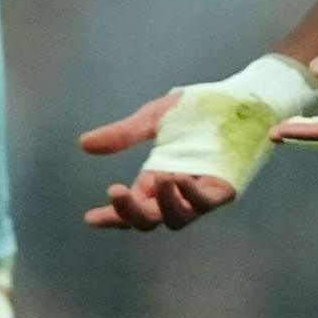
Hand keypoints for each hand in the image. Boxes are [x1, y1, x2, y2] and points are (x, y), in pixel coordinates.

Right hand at [78, 91, 238, 230]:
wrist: (234, 97)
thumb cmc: (195, 110)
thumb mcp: (152, 118)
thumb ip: (122, 134)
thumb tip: (83, 144)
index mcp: (154, 180)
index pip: (130, 208)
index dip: (111, 217)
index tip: (90, 218)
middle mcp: (175, 193)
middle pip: (149, 220)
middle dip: (131, 212)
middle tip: (116, 191)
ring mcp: (199, 194)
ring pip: (178, 218)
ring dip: (165, 204)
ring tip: (160, 179)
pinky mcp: (223, 188)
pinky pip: (206, 202)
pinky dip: (192, 194)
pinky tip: (181, 177)